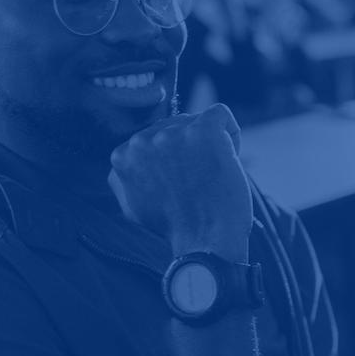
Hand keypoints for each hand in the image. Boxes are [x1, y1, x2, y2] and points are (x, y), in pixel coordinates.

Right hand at [109, 104, 251, 258]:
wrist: (204, 241)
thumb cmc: (175, 227)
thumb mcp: (132, 206)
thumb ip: (124, 178)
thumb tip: (126, 158)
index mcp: (123, 154)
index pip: (153, 139)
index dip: (173, 159)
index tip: (183, 181)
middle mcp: (143, 140)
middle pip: (175, 126)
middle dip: (190, 150)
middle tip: (200, 180)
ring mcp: (172, 133)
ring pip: (197, 122)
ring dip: (210, 145)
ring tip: (212, 174)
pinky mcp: (203, 130)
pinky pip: (220, 114)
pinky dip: (231, 133)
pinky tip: (230, 157)